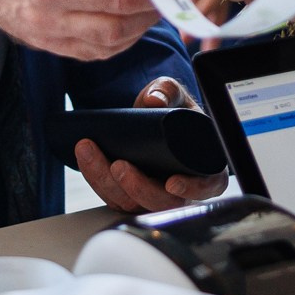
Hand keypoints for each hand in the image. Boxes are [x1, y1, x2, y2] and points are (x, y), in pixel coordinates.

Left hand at [73, 76, 228, 211]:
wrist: (149, 116)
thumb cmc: (170, 110)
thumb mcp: (173, 94)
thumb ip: (167, 90)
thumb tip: (153, 100)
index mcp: (203, 164)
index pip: (207, 186)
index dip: (192, 188)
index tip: (172, 182)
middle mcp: (181, 186)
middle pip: (162, 202)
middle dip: (137, 187)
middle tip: (120, 165)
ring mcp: (153, 194)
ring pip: (132, 203)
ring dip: (108, 182)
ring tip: (91, 153)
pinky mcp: (130, 195)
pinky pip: (113, 197)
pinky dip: (97, 178)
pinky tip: (87, 158)